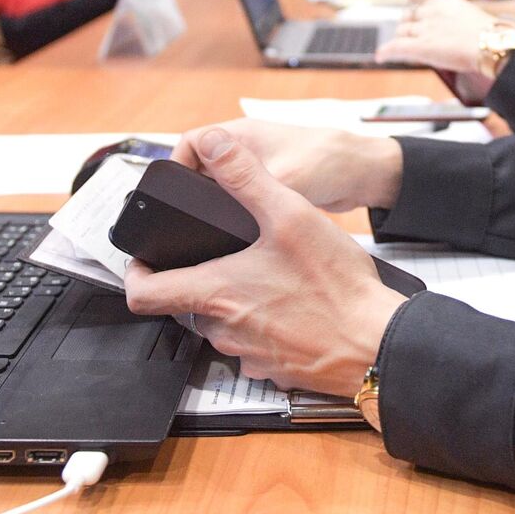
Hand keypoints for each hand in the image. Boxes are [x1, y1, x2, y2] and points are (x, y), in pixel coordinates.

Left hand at [126, 130, 405, 396]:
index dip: (136, 273)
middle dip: (205, 276)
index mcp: (216, 292)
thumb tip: (213, 144)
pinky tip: (297, 305)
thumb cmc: (336, 287)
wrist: (378, 345)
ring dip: (239, 299)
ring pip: (225, 322)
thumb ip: (245, 178)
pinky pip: (257, 343)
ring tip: (273, 274)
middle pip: (190, 303)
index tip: (147, 258)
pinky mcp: (276, 369)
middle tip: (232, 252)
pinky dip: (268, 323)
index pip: (143, 295)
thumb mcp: (290, 215)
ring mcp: (249, 354)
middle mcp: (224, 329)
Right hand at [170, 118, 401, 212]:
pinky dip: (235, 212)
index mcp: (241, 134)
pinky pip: (241, 197)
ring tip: (210, 229)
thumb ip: (248, 189)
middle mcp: (245, 147)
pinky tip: (238, 234)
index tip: (171, 194)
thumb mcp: (282, 178)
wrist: (364, 172)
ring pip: (221, 185)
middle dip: (192, 191)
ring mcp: (258, 165)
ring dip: (215, 204)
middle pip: (202, 167)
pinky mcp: (271, 184)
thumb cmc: (328, 160)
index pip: (191, 143)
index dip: (176, 166)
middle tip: (187, 218)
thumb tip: (213, 211)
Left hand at [375, 0, 501, 76]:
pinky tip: (380, 56)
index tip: (423, 26)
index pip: (423, 8)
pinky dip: (386, 51)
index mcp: (444, 0)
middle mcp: (431, 12)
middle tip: (410, 37)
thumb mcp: (472, 19)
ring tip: (398, 47)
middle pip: (410, 19)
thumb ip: (457, 21)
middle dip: (409, 28)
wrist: (492, 43)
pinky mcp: (420, 46)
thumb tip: (455, 33)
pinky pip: (397, 47)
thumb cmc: (491, 36)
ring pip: (403, 32)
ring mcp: (425, 29)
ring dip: (401, 39)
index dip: (422, 20)